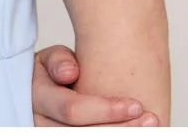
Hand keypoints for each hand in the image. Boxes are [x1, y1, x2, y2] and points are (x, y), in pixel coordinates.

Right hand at [33, 44, 159, 125]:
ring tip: (149, 128)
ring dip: (122, 136)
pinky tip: (134, 132)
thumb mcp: (50, 59)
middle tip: (152, 119)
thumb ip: (58, 60)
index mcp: (36, 98)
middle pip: (84, 135)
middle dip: (121, 129)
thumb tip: (70, 72)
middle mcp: (40, 125)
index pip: (72, 110)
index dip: (106, 110)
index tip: (136, 104)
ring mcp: (50, 136)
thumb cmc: (51, 74)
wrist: (38, 93)